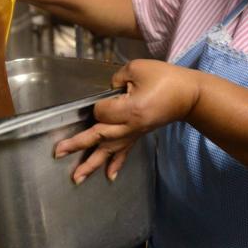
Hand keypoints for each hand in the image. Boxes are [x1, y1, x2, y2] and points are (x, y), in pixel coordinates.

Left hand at [54, 59, 200, 183]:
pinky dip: (116, 164)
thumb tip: (109, 91)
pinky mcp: (139, 134)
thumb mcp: (139, 68)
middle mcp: (130, 126)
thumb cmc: (166, 79)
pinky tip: (109, 176)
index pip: (102, 111)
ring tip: (76, 178)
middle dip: (77, 144)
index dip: (100, 104)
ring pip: (109, 150)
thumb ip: (118, 78)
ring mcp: (135, 133)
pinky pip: (125, 152)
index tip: (108, 96)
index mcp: (130, 110)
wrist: (190, 95)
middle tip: (58, 153)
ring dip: (92, 164)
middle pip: (99, 136)